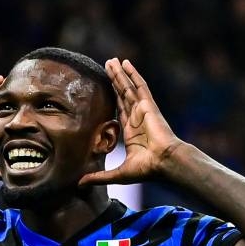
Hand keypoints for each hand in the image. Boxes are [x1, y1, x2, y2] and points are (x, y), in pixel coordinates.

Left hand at [79, 59, 183, 185]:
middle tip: (106, 66)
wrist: (164, 163)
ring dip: (119, 74)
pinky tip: (126, 63)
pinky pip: (139, 86)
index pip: (119, 109)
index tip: (105, 87)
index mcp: (131, 131)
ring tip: (111, 61)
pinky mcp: (148, 105)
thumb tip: (80, 184)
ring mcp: (143, 109)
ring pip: (128, 87)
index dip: (112, 97)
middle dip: (114, 80)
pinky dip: (132, 74)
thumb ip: (99, 177)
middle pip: (123, 93)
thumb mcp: (118, 174)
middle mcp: (137, 117)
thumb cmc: (147, 169)